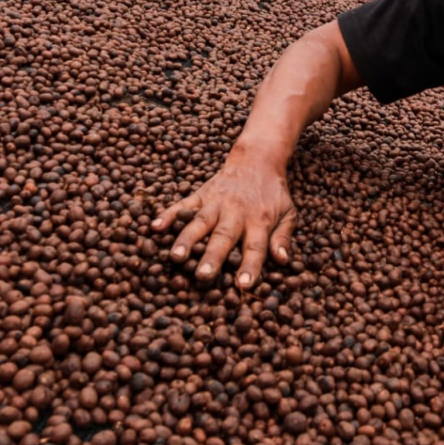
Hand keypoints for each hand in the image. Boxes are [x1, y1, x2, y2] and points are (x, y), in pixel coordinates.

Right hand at [153, 160, 296, 290]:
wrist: (257, 160)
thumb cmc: (273, 194)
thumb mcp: (288, 213)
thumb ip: (283, 237)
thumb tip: (282, 260)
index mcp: (259, 221)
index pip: (255, 247)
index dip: (250, 266)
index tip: (244, 284)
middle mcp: (236, 212)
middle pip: (223, 236)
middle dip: (212, 257)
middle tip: (202, 276)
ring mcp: (216, 203)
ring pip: (199, 222)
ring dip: (186, 239)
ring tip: (175, 257)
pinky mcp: (201, 194)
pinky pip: (183, 205)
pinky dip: (168, 215)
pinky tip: (155, 227)